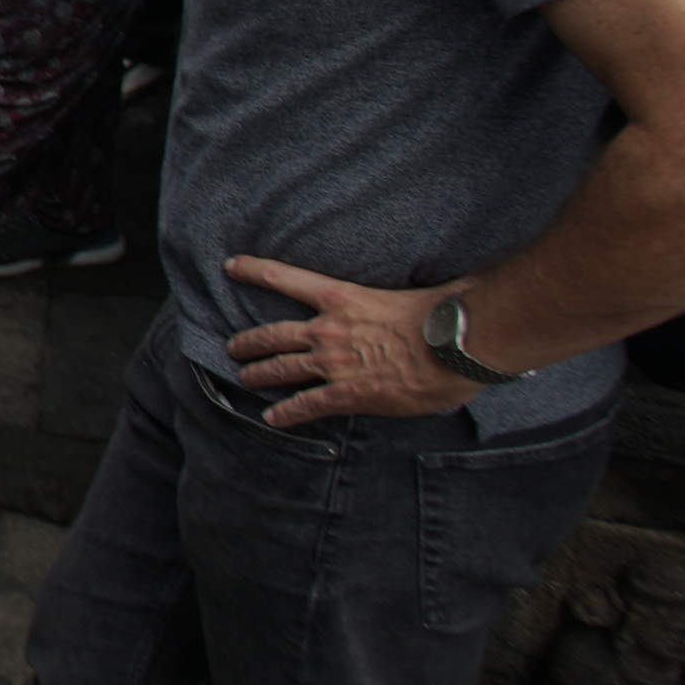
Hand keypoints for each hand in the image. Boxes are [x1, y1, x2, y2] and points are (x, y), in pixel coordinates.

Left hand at [221, 258, 483, 423]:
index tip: (231, 265)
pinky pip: (305, 405)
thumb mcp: (415, 290)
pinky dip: (286, 413)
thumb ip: (408, 290)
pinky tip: (273, 419)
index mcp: (341, 297)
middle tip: (234, 346)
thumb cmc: (444, 315)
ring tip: (245, 377)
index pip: (284, 278)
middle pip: (274, 334)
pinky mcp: (345, 394)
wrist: (452, 349)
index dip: (253, 270)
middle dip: (250, 341)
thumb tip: (446, 285)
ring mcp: (332, 363)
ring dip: (259, 374)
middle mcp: (327, 329)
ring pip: (281, 368)